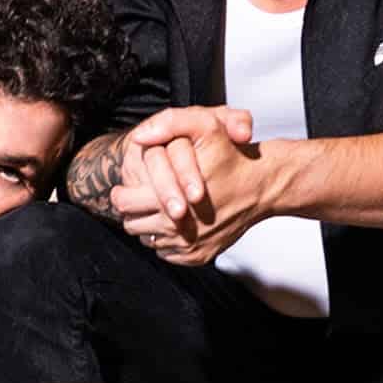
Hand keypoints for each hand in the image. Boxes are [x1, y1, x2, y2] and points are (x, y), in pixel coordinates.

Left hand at [115, 108, 262, 265]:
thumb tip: (139, 137)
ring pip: (148, 240)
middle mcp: (176, 229)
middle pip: (132, 225)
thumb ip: (169, 124)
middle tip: (140, 197)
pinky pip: (166, 253)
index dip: (122, 193)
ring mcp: (188, 247)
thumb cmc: (231, 157)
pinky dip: (167, 240)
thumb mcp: (206, 127)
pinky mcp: (197, 257)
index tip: (125, 188)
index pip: (124, 204)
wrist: (261, 186)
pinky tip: (177, 221)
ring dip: (149, 225)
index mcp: (170, 200)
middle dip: (132, 210)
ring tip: (159, 207)